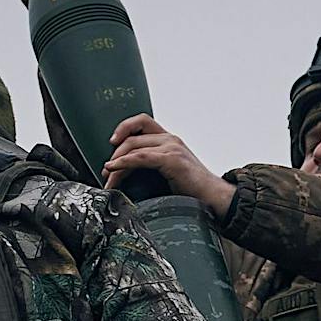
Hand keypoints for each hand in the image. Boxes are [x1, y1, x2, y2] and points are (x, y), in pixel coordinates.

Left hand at [102, 116, 237, 217]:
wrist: (214, 198)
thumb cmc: (194, 191)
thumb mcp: (170, 175)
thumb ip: (154, 168)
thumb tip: (131, 176)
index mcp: (169, 140)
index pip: (141, 123)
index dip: (124, 128)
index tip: (112, 145)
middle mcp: (170, 139)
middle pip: (133, 135)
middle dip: (115, 153)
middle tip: (106, 172)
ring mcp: (171, 147)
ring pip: (133, 145)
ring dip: (116, 162)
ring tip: (108, 177)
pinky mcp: (171, 160)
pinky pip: (140, 157)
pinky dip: (123, 162)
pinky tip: (113, 169)